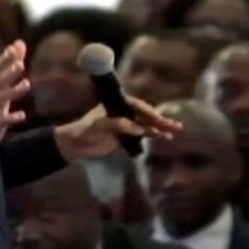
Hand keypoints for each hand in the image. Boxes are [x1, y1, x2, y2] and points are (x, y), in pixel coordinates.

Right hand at [0, 40, 30, 147]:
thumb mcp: (0, 79)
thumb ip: (11, 61)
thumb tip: (20, 42)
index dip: (5, 57)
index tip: (14, 48)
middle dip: (8, 72)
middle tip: (20, 64)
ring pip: (2, 98)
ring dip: (14, 91)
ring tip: (27, 84)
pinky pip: (4, 119)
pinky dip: (12, 117)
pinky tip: (22, 115)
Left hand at [54, 96, 181, 160]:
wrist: (74, 144)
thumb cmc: (83, 130)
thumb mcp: (99, 126)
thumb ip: (119, 125)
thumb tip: (139, 129)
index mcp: (117, 104)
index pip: (137, 106)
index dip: (149, 112)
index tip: (158, 119)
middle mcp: (123, 112)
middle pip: (145, 115)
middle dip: (160, 120)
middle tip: (174, 125)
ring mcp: (124, 124)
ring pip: (145, 125)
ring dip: (159, 128)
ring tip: (173, 132)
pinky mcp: (124, 137)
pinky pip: (141, 135)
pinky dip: (151, 136)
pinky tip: (162, 138)